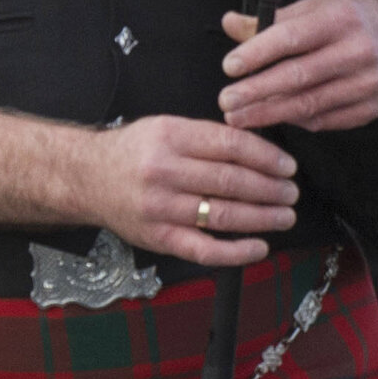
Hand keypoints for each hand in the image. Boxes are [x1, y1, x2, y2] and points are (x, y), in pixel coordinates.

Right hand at [87, 112, 297, 266]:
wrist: (85, 178)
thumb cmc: (133, 152)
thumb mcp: (166, 127)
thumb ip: (207, 136)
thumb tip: (259, 149)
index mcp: (171, 137)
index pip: (230, 145)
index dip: (266, 157)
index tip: (287, 166)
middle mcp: (164, 172)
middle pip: (230, 181)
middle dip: (269, 189)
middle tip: (291, 193)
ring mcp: (160, 208)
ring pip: (222, 215)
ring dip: (261, 218)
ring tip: (285, 215)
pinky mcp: (158, 238)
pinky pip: (203, 250)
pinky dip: (235, 252)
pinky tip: (259, 247)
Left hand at [216, 0, 377, 135]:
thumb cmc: (356, 18)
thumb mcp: (319, 6)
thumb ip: (275, 19)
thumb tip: (231, 24)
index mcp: (341, 19)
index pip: (292, 37)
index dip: (258, 53)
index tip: (230, 67)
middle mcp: (357, 51)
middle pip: (298, 77)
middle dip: (256, 92)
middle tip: (225, 101)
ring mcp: (366, 84)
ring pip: (309, 104)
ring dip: (269, 114)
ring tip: (238, 118)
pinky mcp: (370, 109)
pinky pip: (324, 120)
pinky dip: (296, 121)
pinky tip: (274, 118)